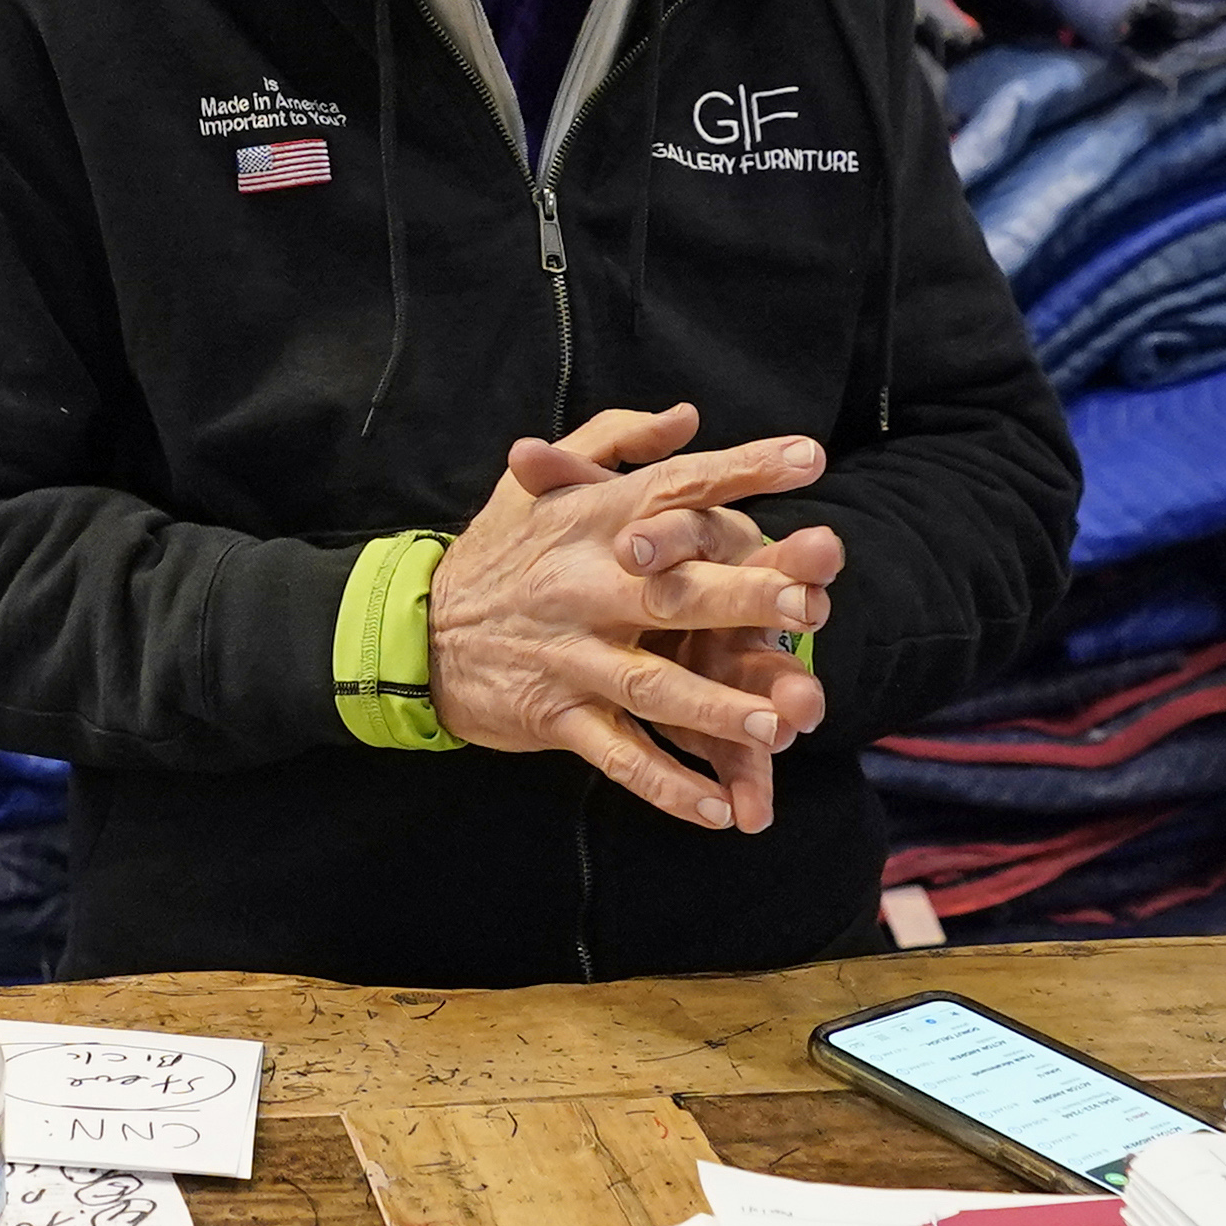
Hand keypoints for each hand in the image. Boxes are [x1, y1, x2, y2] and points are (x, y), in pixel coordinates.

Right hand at [427, 400, 836, 828]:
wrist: (415, 632)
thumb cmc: (498, 553)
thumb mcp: (545, 482)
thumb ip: (616, 441)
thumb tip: (687, 416)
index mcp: (591, 522)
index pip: (676, 488)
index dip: (742, 472)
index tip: (809, 458)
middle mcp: (584, 587)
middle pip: (674, 592)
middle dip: (743, 600)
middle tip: (811, 608)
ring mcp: (570, 657)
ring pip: (653, 686)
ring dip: (716, 709)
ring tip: (778, 726)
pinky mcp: (554, 715)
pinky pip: (618, 757)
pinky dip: (667, 785)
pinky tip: (719, 809)